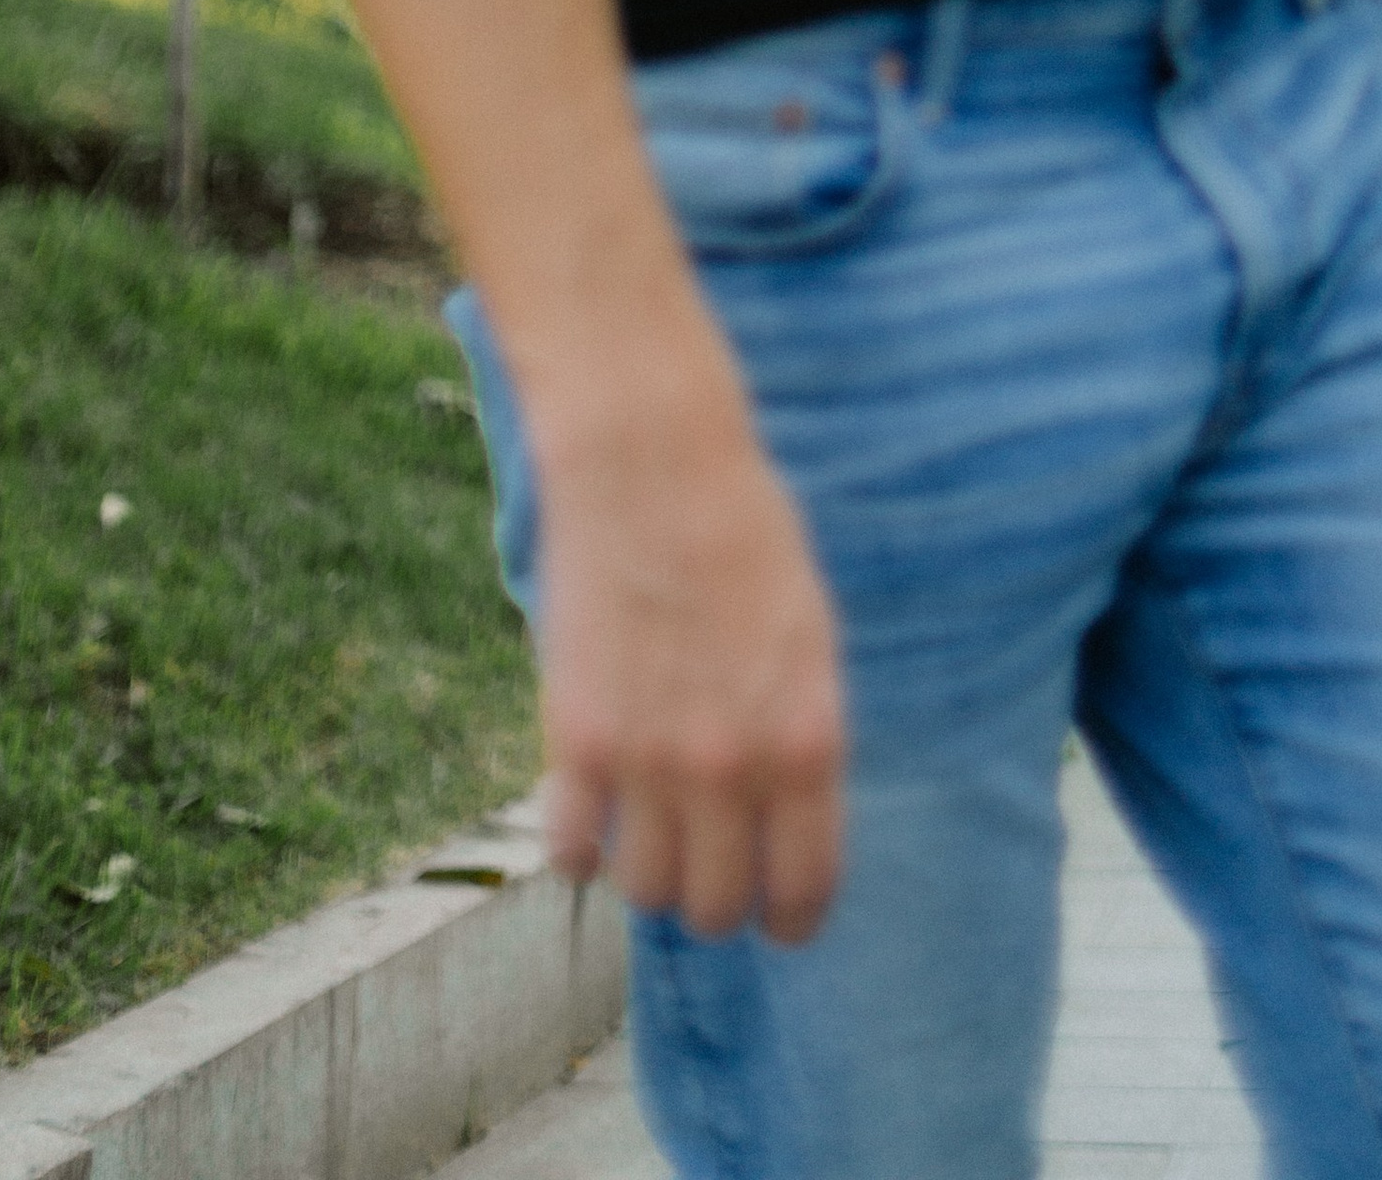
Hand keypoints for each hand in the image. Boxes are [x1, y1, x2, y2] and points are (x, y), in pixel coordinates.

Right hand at [535, 395, 846, 945]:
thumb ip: (799, 733)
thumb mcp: (809, 635)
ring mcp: (649, 759)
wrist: (655, 461)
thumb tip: (787, 815)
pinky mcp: (576, 739)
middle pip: (717, 906)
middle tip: (709, 870)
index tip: (779, 919)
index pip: (805, 887)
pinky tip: (592, 812)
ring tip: (651, 833)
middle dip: (718, 900)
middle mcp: (732, 766)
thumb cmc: (746, 532)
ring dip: (650, 874)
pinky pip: (572, 851)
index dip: (792, 918)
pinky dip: (581, 847)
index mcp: (807, 739)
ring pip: (646, 891)